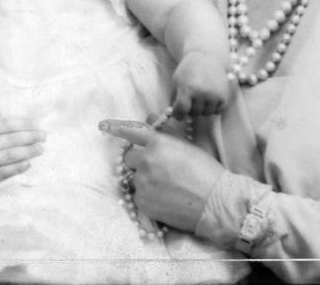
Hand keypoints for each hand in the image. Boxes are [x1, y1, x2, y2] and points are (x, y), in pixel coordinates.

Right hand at [0, 111, 45, 192]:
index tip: (35, 123)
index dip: (21, 124)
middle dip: (30, 137)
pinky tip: (27, 164)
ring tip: (41, 149)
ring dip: (28, 152)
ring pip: (9, 157)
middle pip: (10, 140)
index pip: (4, 126)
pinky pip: (1, 174)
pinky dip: (15, 169)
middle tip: (45, 135)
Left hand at [99, 118, 225, 232]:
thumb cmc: (206, 171)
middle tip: (160, 170)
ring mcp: (142, 181)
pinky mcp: (142, 201)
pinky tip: (166, 200)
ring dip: (145, 180)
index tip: (103, 125)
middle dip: (141, 162)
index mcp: (157, 142)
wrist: (216, 203)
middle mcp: (146, 160)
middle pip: (131, 158)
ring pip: (135, 178)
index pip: (130, 132)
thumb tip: (148, 116)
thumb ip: (165, 131)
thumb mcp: (187, 146)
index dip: (117, 128)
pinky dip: (148, 197)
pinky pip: (138, 196)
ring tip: (168, 188)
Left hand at [172, 50, 230, 117]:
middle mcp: (202, 93)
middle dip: (190, 109)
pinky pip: (218, 111)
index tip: (178, 114)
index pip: (182, 110)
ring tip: (200, 97)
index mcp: (187, 88)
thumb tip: (173, 115)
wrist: (207, 57)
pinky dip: (213, 108)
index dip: (178, 115)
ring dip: (202, 109)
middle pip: (194, 113)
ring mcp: (214, 95)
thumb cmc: (188, 70)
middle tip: (190, 100)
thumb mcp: (177, 81)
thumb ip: (174, 98)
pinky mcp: (224, 96)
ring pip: (206, 114)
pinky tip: (209, 98)